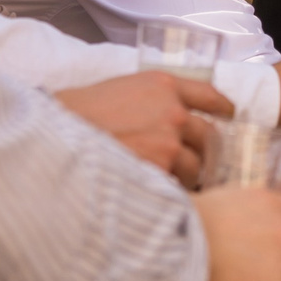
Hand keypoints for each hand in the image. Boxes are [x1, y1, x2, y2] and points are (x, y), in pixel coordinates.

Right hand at [56, 71, 224, 186]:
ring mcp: (169, 142)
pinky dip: (170, 193)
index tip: (228, 116)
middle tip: (197, 163)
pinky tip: (157, 195)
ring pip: (196, 167)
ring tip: (169, 184)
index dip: (223, 108)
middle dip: (205, 152)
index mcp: (163, 85)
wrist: (52, 135)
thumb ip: (152, 100)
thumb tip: (170, 120)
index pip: (210, 95)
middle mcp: (173, 111)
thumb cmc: (77, 114)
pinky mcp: (159, 171)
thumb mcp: (120, 90)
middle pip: (210, 136)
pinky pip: (177, 187)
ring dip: (187, 177)